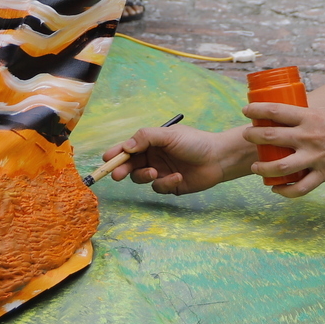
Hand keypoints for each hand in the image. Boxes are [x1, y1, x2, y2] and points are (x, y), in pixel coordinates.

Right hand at [101, 124, 251, 194]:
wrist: (218, 158)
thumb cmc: (194, 142)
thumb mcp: (169, 136)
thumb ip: (146, 138)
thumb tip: (126, 146)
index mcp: (151, 143)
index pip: (129, 148)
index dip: (116, 153)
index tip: (106, 159)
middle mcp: (153, 157)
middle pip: (130, 165)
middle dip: (122, 169)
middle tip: (116, 175)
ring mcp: (161, 172)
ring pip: (141, 178)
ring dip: (144, 176)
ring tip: (154, 173)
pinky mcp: (170, 185)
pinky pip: (159, 188)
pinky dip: (166, 183)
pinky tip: (178, 177)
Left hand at [242, 102, 324, 197]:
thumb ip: (308, 115)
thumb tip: (290, 114)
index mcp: (310, 117)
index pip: (275, 111)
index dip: (256, 110)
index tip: (245, 110)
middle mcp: (309, 137)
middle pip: (271, 137)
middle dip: (253, 137)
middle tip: (246, 136)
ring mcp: (316, 157)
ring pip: (280, 167)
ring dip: (262, 168)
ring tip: (255, 167)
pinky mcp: (324, 174)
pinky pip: (300, 188)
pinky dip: (285, 191)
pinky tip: (276, 189)